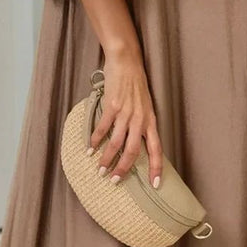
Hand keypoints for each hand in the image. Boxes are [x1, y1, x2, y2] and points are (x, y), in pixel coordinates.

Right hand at [88, 53, 163, 187]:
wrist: (127, 62)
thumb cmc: (135, 84)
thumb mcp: (145, 106)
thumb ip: (142, 124)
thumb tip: (135, 143)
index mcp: (151, 121)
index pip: (157, 149)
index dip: (156, 168)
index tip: (155, 185)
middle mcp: (140, 120)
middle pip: (133, 152)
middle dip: (124, 169)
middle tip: (114, 180)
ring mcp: (126, 113)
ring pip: (116, 143)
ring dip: (107, 159)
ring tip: (100, 170)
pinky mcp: (112, 106)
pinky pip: (103, 129)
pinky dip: (95, 141)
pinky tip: (90, 149)